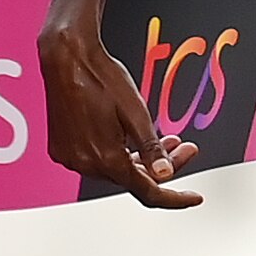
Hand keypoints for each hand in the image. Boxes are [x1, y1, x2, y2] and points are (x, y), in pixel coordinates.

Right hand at [38, 19, 202, 207]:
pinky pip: (96, 160)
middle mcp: (84, 163)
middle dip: (163, 165)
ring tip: (166, 139)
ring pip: (115, 169)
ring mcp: (70, 157)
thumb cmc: (100, 77)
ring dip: (141, 158)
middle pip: (133, 178)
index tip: (193, 197)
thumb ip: (151, 148)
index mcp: (105, 158)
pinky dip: (118, 152)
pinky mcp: (62, 148)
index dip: (174, 197)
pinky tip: (132, 137)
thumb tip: (165, 175)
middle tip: (185, 147)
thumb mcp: (136, 112)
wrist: (67, 57)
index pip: (147, 191)